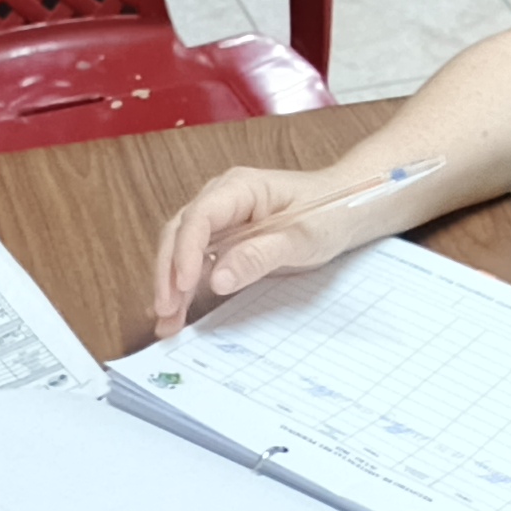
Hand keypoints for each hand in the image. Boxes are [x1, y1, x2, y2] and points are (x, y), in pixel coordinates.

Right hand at [148, 163, 371, 336]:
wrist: (345, 209)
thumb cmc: (328, 214)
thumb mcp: (301, 238)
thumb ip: (260, 255)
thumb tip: (218, 280)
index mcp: (240, 187)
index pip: (200, 216)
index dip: (186, 251)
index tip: (184, 285)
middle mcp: (221, 199)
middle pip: (180, 233)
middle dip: (169, 274)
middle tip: (166, 311)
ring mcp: (219, 220)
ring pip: (180, 250)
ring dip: (171, 286)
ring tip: (167, 322)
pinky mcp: (222, 240)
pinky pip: (196, 263)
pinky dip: (185, 289)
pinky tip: (176, 313)